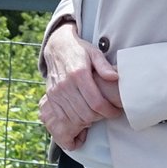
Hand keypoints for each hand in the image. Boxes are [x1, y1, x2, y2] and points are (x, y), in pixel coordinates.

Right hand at [38, 22, 121, 149]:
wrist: (57, 47)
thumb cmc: (79, 51)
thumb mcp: (94, 53)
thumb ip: (104, 66)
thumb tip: (115, 77)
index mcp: (79, 74)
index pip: (96, 102)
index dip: (109, 111)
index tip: (115, 111)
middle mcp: (65, 84)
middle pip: (86, 113)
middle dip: (100, 117)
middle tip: (107, 113)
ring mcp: (56, 91)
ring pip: (74, 117)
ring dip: (88, 120)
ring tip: (96, 114)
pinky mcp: (50, 96)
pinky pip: (62, 116)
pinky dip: (74, 120)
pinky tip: (82, 115)